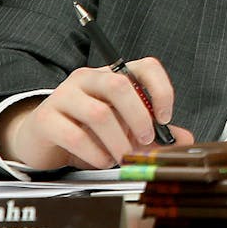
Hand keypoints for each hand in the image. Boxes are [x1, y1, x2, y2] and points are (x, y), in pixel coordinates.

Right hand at [0, 57, 193, 170]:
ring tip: (122, 156)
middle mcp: (88, 78)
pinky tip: (102, 161)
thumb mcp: (124, 128)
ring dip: (118, 141)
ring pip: (99, 113)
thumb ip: (153, 131)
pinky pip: (75, 135)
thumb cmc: (88, 130)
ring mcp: (64, 95)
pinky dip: (95, 153)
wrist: (42, 139)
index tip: (165, 117)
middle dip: (139, 117)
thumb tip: (184, 140)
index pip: (146, 67)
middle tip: (146, 140)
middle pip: (120, 85)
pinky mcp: (46, 119)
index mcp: (113, 75)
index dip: (161, 90)